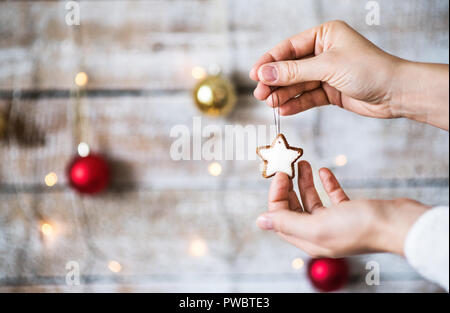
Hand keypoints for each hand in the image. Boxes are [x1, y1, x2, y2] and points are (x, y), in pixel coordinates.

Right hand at [249, 20, 448, 129]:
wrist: (396, 93)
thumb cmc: (369, 70)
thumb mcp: (327, 67)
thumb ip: (294, 71)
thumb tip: (264, 73)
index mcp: (324, 35)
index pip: (289, 48)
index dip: (269, 61)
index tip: (254, 75)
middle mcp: (324, 52)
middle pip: (291, 67)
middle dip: (275, 81)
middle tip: (260, 94)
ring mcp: (327, 73)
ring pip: (297, 84)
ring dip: (283, 94)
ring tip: (270, 104)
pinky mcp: (330, 91)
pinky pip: (308, 97)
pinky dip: (296, 104)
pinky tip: (284, 110)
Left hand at [256, 161, 428, 257]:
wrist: (398, 224)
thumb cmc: (360, 227)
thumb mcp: (317, 225)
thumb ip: (287, 222)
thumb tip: (261, 221)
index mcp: (308, 239)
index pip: (281, 217)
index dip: (277, 195)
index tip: (280, 173)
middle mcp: (319, 232)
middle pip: (294, 208)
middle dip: (288, 187)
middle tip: (287, 165)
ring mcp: (336, 222)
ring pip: (312, 200)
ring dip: (305, 182)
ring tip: (302, 162)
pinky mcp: (351, 212)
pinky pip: (332, 196)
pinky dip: (326, 183)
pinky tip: (324, 170)